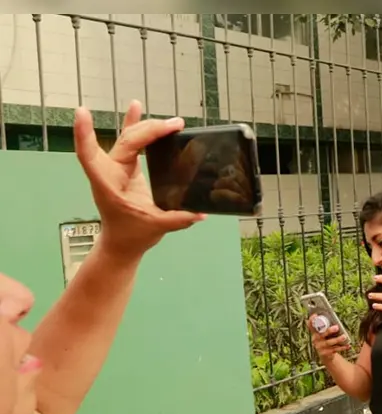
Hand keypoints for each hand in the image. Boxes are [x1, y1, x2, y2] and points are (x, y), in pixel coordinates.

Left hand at [75, 100, 203, 260]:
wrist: (123, 243)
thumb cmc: (132, 235)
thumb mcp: (156, 227)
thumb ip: (178, 219)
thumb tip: (202, 213)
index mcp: (108, 184)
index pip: (89, 155)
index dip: (85, 134)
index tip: (82, 112)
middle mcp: (110, 171)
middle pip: (125, 142)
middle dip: (148, 130)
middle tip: (174, 125)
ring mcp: (117, 167)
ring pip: (128, 139)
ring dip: (144, 125)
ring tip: (162, 117)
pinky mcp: (127, 167)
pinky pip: (131, 142)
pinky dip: (133, 124)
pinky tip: (136, 105)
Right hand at [309, 316, 350, 360]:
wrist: (326, 356)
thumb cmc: (327, 340)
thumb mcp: (325, 334)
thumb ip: (327, 327)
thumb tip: (336, 320)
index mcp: (315, 333)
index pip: (311, 325)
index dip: (312, 320)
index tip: (315, 315)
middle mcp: (316, 339)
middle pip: (321, 334)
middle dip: (329, 330)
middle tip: (337, 327)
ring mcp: (320, 347)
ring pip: (329, 342)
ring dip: (337, 339)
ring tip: (344, 336)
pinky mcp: (325, 353)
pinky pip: (335, 349)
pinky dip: (342, 347)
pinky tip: (348, 345)